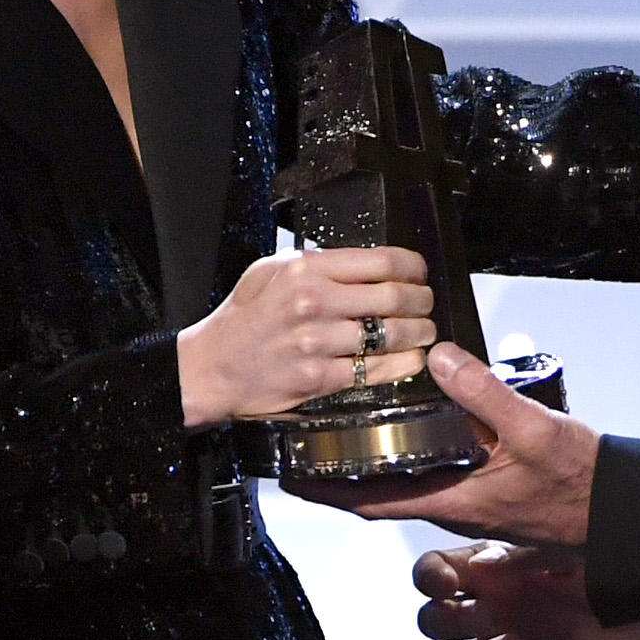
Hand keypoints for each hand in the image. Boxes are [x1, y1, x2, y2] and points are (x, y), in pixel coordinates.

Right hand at [175, 247, 433, 425]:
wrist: (211, 368)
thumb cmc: (242, 318)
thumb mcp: (270, 270)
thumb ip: (315, 261)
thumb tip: (361, 260)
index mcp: (306, 270)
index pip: (382, 261)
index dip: (413, 267)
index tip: (420, 273)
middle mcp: (314, 303)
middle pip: (394, 297)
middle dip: (422, 301)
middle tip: (428, 304)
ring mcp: (317, 343)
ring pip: (390, 335)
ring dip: (419, 334)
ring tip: (425, 331)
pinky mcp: (319, 379)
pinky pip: (375, 370)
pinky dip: (402, 364)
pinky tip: (411, 359)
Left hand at [291, 342, 600, 546]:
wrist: (622, 512)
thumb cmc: (580, 484)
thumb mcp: (532, 430)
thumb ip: (484, 392)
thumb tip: (437, 356)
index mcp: (452, 500)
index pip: (370, 501)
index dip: (325, 490)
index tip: (290, 473)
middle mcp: (454, 505)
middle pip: (380, 491)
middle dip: (342, 470)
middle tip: (310, 437)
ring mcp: (471, 498)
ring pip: (408, 481)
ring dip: (376, 459)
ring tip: (351, 423)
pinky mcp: (490, 488)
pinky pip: (438, 471)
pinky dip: (416, 451)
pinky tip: (419, 422)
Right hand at [415, 542, 639, 639]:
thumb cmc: (605, 577)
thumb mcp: (569, 554)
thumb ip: (527, 557)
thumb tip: (482, 565)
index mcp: (494, 571)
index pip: (436, 572)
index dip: (429, 578)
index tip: (445, 583)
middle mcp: (494, 610)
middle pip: (435, 622)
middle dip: (445, 622)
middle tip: (484, 616)